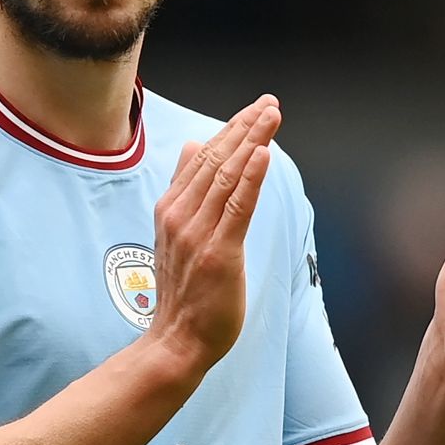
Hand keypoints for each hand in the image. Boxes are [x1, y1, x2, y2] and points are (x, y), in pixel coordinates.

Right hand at [148, 94, 281, 371]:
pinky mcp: (219, 254)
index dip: (232, 130)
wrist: (175, 341)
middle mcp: (181, 215)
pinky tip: (263, 154)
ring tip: (271, 116)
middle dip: (246, 127)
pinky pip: (237, 208)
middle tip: (270, 103)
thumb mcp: (175, 232)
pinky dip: (251, 177)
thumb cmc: (183, 292)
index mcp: (172, 208)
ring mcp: (198, 233)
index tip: (255, 109)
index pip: (204, 157)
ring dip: (252, 141)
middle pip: (217, 159)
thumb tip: (193, 145)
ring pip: (228, 176)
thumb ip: (185, 189)